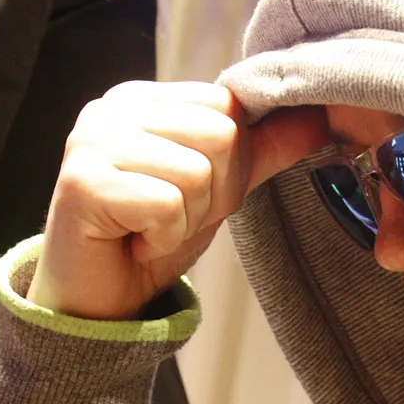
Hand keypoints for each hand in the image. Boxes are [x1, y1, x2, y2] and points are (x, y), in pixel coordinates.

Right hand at [30, 80, 331, 320]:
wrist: (102, 304)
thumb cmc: (151, 240)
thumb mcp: (220, 189)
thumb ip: (265, 149)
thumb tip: (320, 114)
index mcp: (145, 99)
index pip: (228, 106)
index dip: (231, 164)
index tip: (192, 195)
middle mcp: (113, 107)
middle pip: (220, 134)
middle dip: (213, 193)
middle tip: (170, 218)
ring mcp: (92, 140)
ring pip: (197, 171)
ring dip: (187, 219)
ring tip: (151, 230)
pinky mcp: (82, 181)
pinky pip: (167, 204)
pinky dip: (163, 238)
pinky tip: (135, 242)